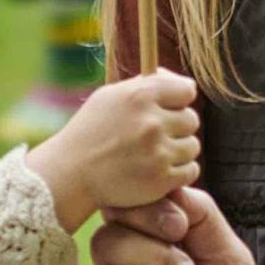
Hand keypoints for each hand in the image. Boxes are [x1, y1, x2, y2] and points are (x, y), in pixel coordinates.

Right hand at [24, 69, 202, 226]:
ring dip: (179, 151)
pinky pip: (191, 171)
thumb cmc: (91, 132)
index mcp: (140, 96)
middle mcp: (151, 122)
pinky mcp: (161, 180)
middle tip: (156, 136)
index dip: (179, 100)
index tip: (168, 109)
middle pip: (192, 119)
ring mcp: (157, 152)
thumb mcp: (110, 97)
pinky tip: (160, 170)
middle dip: (177, 127)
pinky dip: (179, 172)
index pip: (187, 90)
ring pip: (193, 146)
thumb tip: (186, 85)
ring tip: (155, 154)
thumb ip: (146, 86)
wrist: (71, 174)